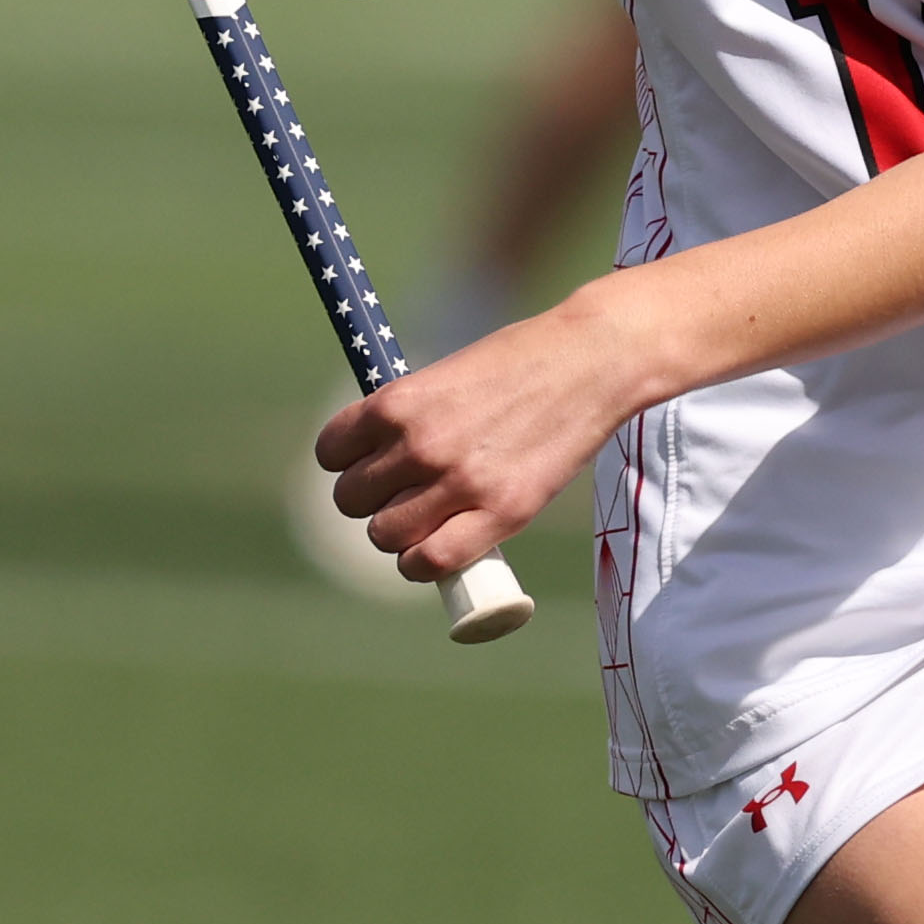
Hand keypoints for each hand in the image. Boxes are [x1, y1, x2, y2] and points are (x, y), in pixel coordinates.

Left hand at [311, 300, 640, 583]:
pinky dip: (425, 563)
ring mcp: (460, 483)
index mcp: (399, 402)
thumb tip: (378, 461)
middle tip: (405, 490)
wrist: (592, 360)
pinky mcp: (500, 514)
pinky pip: (430, 562)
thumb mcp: (449, 374)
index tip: (369, 462)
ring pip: (385, 535)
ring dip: (398, 533)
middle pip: (352, 499)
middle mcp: (420, 445)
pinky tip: (439, 546)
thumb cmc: (522, 361)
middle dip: (372, 498)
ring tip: (427, 518)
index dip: (347, 461)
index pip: (331, 453)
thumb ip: (410, 417)